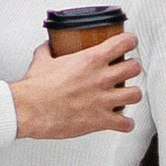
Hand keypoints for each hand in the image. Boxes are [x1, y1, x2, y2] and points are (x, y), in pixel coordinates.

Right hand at [11, 32, 140, 140]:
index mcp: (90, 60)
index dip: (129, 42)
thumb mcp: (42, 60)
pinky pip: (125, 123)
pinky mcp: (101, 120)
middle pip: (134, 68)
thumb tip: (48, 47)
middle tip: (127, 70)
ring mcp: (103, 100)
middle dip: (132, 68)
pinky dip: (126, 123)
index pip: (123, 43)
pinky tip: (122, 121)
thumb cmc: (36, 88)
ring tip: (127, 95)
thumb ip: (48, 51)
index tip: (129, 43)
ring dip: (132, 94)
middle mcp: (101, 78)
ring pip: (135, 94)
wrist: (30, 110)